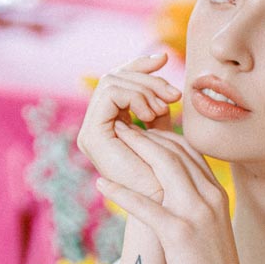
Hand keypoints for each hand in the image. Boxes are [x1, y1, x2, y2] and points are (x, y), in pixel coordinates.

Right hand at [77, 51, 180, 197]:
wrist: (169, 205)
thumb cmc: (173, 176)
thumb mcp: (167, 134)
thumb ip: (159, 111)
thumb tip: (165, 85)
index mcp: (112, 123)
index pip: (120, 81)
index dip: (140, 65)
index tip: (166, 58)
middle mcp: (97, 127)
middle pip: (114, 77)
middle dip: (147, 78)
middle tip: (174, 93)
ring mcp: (90, 132)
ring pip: (111, 81)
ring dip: (143, 88)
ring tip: (165, 107)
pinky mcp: (90, 137)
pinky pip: (109, 94)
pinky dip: (134, 96)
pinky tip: (152, 112)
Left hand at [96, 124, 255, 263]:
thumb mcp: (213, 232)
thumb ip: (200, 210)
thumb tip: (177, 202)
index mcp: (218, 195)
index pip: (190, 152)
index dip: (164, 136)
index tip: (143, 131)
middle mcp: (210, 197)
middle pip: (176, 151)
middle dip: (147, 134)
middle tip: (123, 124)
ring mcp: (196, 213)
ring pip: (163, 166)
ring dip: (135, 148)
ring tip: (113, 137)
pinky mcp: (178, 234)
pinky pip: (145, 204)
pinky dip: (121, 191)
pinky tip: (101, 184)